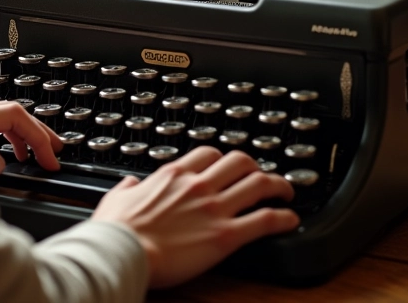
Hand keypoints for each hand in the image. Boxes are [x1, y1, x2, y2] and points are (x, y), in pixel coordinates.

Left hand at [0, 101, 62, 176]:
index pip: (14, 115)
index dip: (37, 134)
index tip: (49, 157)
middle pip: (10, 114)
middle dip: (37, 131)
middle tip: (54, 151)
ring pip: (0, 122)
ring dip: (23, 136)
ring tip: (35, 155)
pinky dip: (5, 141)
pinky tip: (7, 159)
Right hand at [91, 146, 298, 287]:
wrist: (121, 252)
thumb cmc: (117, 230)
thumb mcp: (117, 198)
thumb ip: (128, 188)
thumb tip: (130, 185)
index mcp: (174, 175)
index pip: (209, 153)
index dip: (224, 158)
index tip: (229, 166)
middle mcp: (198, 185)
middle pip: (240, 161)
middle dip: (255, 165)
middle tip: (261, 175)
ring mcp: (214, 208)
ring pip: (258, 183)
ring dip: (278, 185)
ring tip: (286, 191)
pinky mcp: (225, 236)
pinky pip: (263, 220)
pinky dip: (282, 218)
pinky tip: (290, 219)